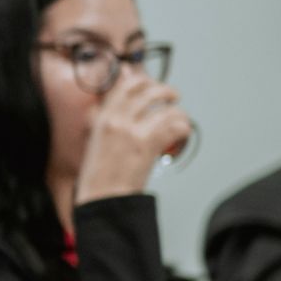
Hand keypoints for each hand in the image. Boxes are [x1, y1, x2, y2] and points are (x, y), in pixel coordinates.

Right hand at [74, 73, 193, 204]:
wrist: (102, 199)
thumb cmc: (99, 176)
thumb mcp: (97, 140)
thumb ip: (110, 119)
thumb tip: (126, 102)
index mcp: (102, 117)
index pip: (125, 85)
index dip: (143, 81)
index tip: (151, 84)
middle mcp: (116, 119)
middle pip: (148, 90)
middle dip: (165, 91)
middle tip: (173, 97)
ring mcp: (132, 131)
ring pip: (166, 109)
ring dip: (178, 114)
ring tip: (180, 120)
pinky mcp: (147, 145)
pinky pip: (174, 126)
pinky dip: (183, 128)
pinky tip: (182, 133)